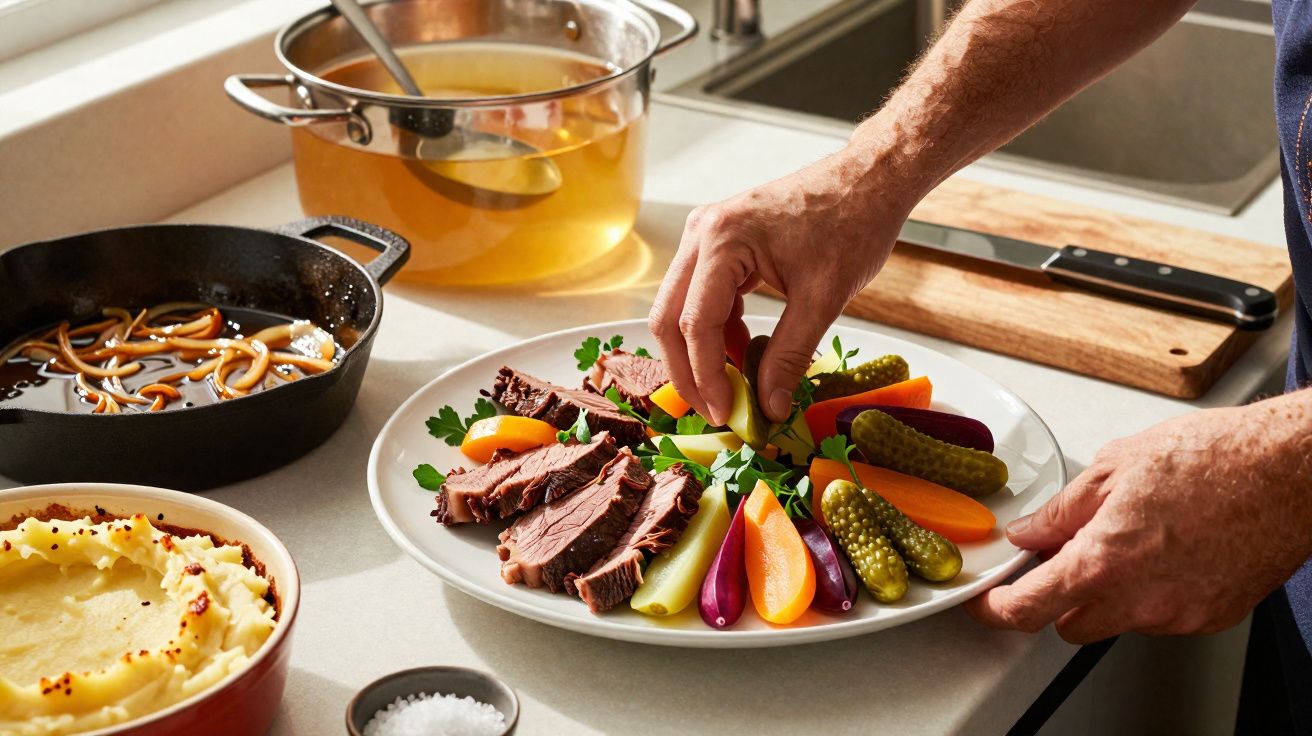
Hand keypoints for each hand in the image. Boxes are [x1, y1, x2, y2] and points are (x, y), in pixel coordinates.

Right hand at [648, 149, 910, 424]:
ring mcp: (705, 236)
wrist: (868, 181)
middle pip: (669, 318)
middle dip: (689, 371)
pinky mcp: (719, 244)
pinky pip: (701, 297)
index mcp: (722, 240)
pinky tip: (744, 353)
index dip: (706, 377)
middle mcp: (701, 233)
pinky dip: (717, 331)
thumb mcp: (823, 299)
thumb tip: (769, 407)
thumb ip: (790, 356)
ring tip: (733, 388)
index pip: (695, 324)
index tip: (725, 413)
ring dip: (701, 353)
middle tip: (716, 411)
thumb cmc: (853, 224)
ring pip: (679, 309)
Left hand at [965, 394, 1311, 643]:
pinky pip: (1160, 616)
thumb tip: (1028, 531)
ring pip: (1117, 621)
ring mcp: (1179, 615)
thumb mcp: (1114, 467)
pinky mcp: (1212, 617)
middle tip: (1060, 554)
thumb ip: (1061, 510)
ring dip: (1106, 592)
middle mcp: (1140, 601)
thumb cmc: (1215, 459)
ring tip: (1127, 538)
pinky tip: (1164, 549)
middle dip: (1056, 596)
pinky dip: (1149, 592)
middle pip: (1069, 624)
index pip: (1027, 609)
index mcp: (1103, 562)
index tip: (986, 602)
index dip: (995, 609)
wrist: (1290, 471)